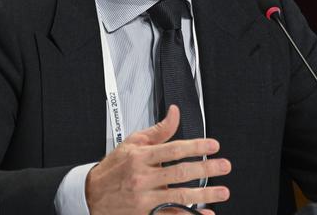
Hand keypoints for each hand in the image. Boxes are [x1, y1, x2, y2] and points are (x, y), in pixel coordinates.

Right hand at [85, 105, 230, 214]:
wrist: (91, 194)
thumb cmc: (114, 168)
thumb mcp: (133, 142)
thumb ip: (158, 130)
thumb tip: (175, 113)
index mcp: (140, 157)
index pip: (173, 149)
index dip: (195, 147)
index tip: (213, 146)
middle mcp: (142, 178)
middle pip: (179, 173)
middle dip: (206, 169)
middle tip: (224, 166)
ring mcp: (143, 199)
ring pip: (179, 197)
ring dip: (204, 195)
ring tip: (222, 191)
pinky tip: (205, 214)